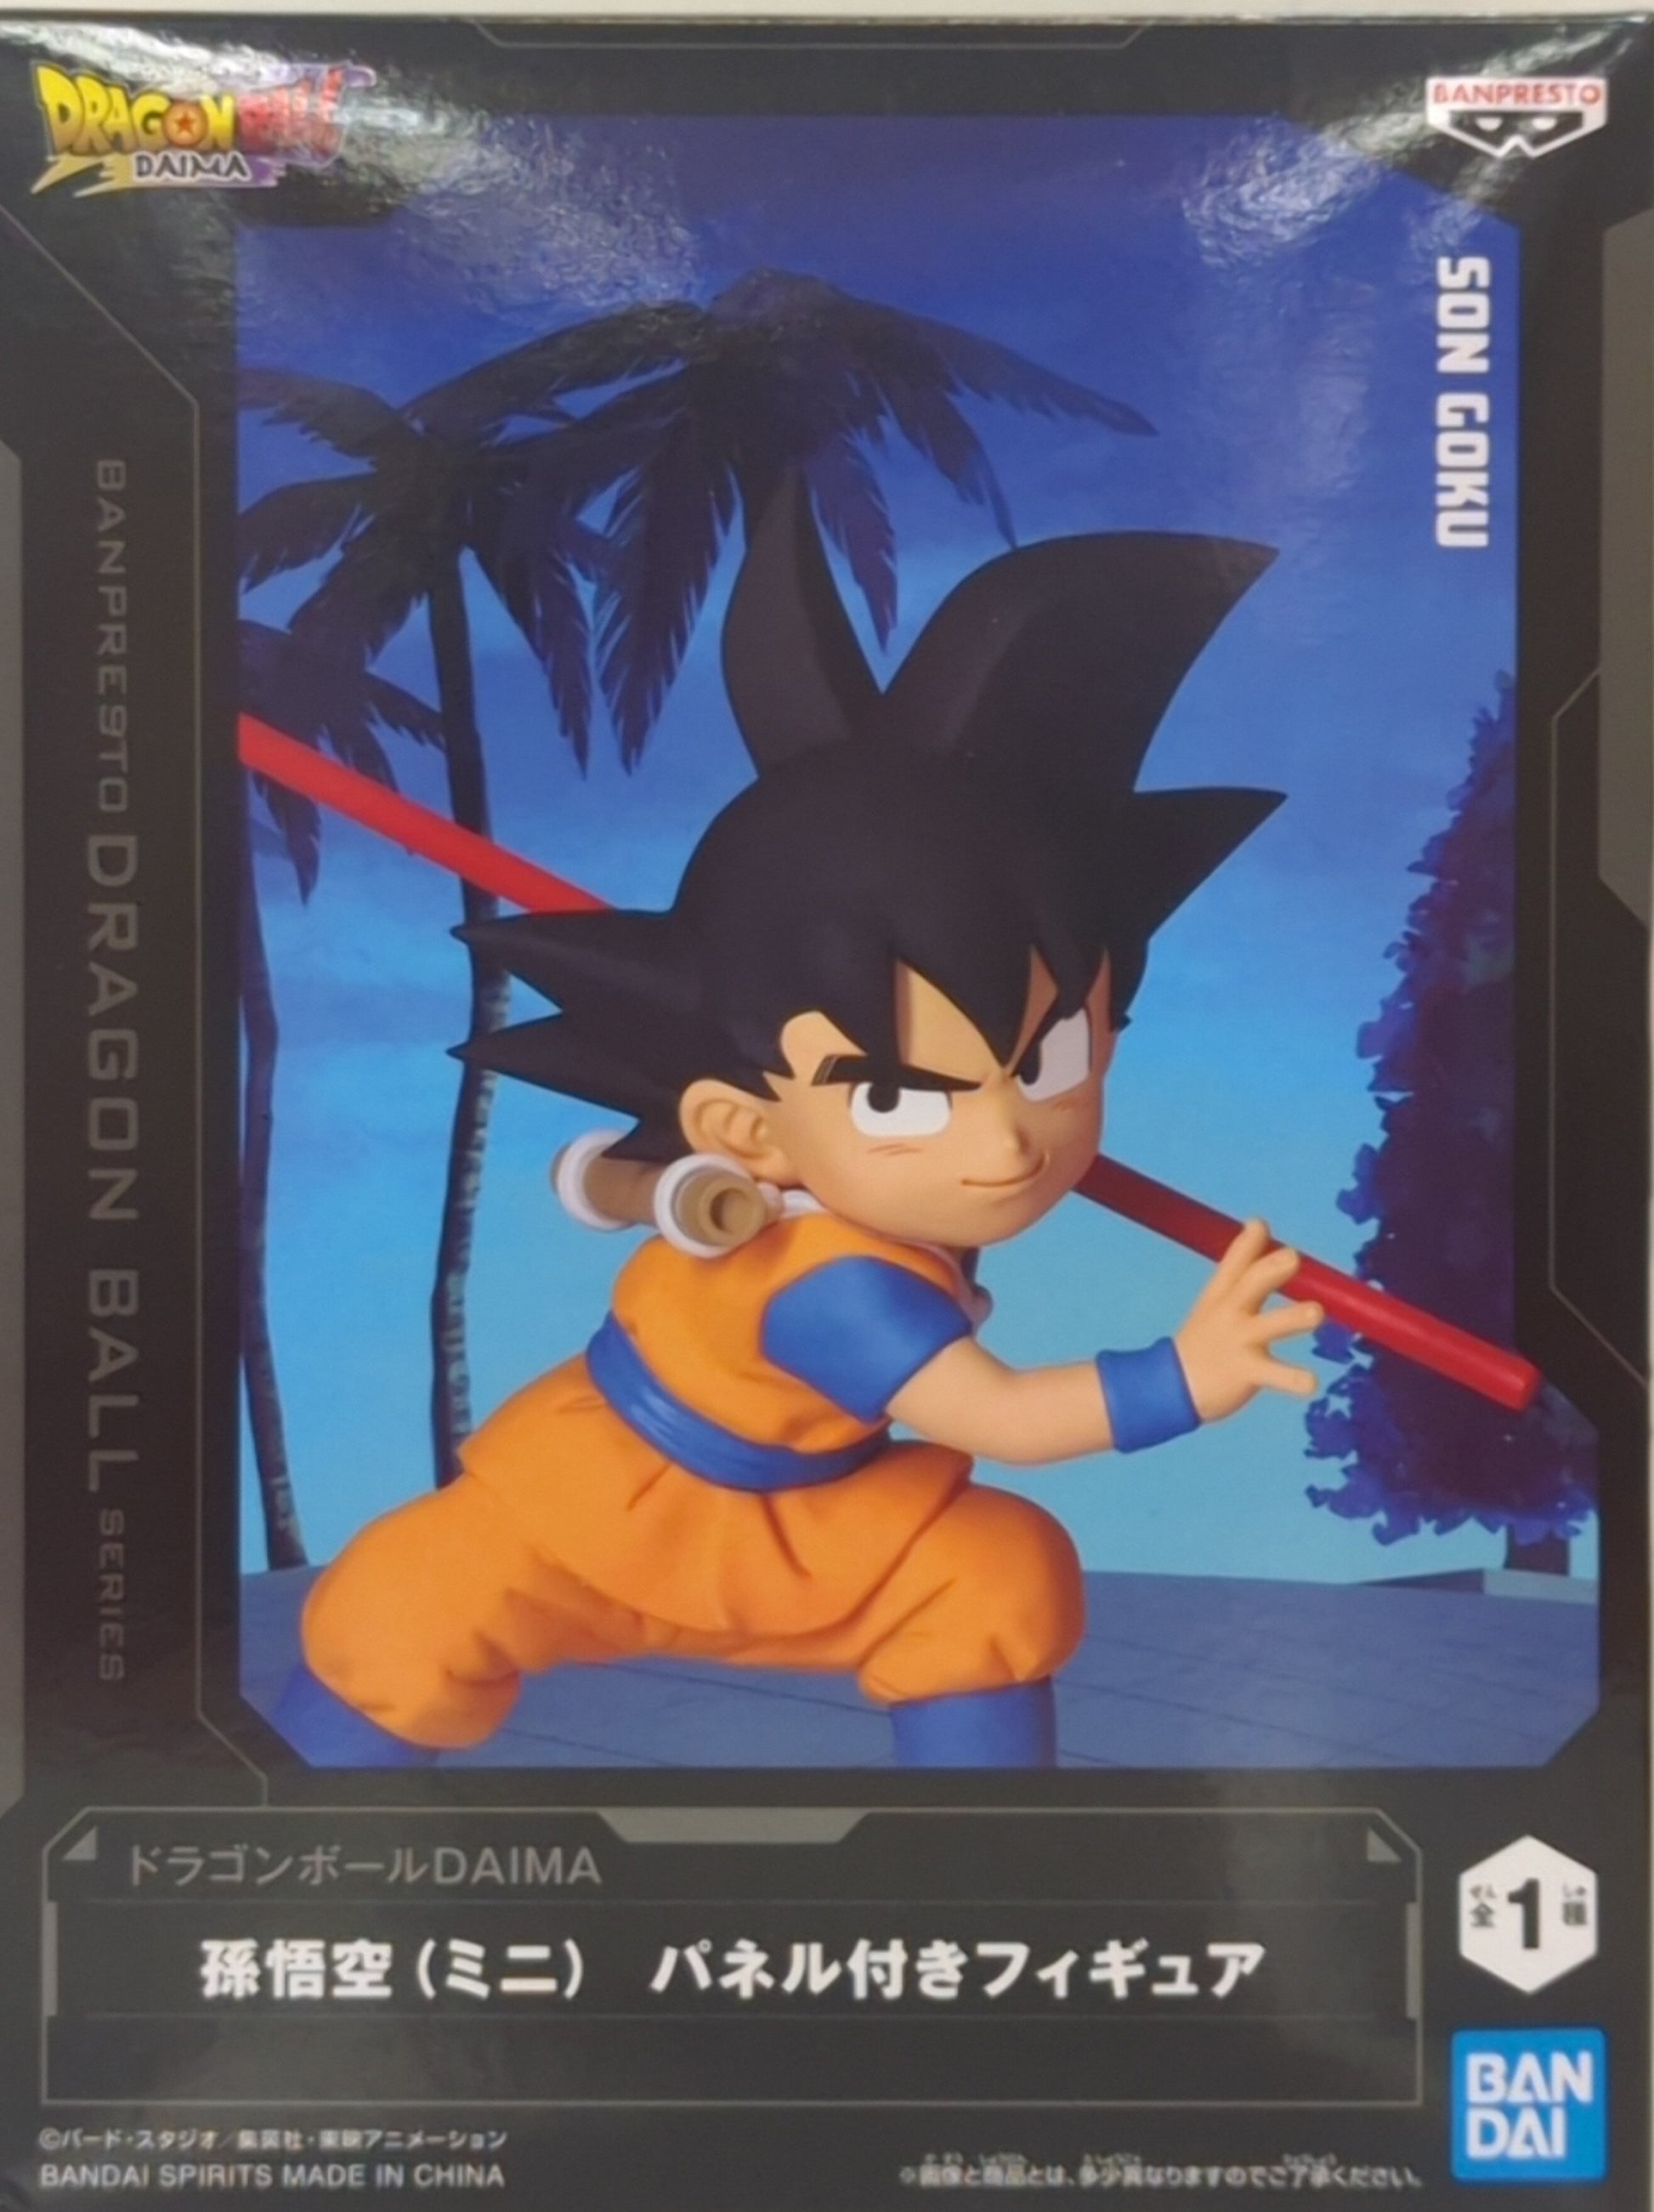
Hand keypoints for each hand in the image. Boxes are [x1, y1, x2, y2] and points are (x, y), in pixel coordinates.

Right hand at [1173, 1219, 1322, 1422]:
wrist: (1171, 1387)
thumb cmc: (1202, 1343)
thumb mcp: (1214, 1305)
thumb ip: (1240, 1280)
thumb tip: (1257, 1240)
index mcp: (1222, 1295)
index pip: (1235, 1262)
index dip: (1248, 1242)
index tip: (1259, 1224)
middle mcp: (1230, 1313)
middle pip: (1250, 1285)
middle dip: (1270, 1270)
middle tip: (1292, 1257)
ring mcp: (1239, 1342)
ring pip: (1268, 1326)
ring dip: (1292, 1318)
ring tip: (1316, 1313)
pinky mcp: (1246, 1372)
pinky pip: (1274, 1375)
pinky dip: (1293, 1380)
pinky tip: (1311, 1382)